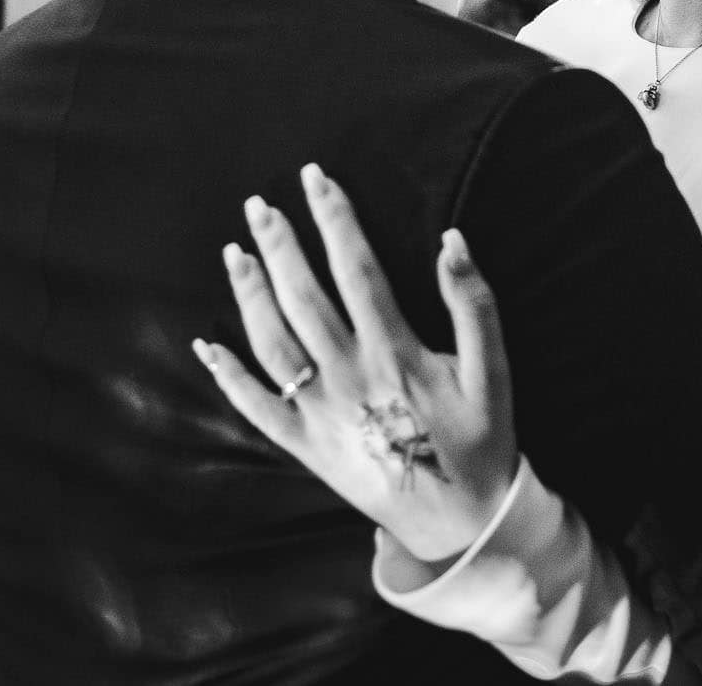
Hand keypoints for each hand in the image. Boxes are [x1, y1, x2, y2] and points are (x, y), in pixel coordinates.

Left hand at [194, 164, 519, 563]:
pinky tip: (207, 344)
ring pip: (271, 343)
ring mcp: (320, 413)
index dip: (335, 219)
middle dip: (280, 244)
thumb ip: (474, 304)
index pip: (355, 269)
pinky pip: (256, 407)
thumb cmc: (482, 440)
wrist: (461, 522)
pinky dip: (227, 376)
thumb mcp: (494, 371)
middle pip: (302, 297)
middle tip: (259, 203)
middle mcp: (348, 377)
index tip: (316, 178)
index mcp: (394, 352)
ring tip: (235, 251)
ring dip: (249, 294)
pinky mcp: (305, 445)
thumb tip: (452, 241)